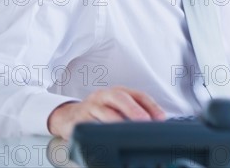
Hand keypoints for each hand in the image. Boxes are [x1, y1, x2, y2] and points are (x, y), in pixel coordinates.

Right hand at [47, 86, 166, 139]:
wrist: (68, 116)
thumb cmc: (99, 112)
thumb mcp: (116, 108)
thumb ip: (134, 113)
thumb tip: (155, 124)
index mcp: (118, 92)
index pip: (138, 95)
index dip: (151, 105)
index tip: (161, 118)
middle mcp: (105, 95)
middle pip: (120, 98)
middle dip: (134, 109)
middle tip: (145, 121)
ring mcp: (91, 106)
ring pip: (105, 111)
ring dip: (118, 122)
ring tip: (129, 131)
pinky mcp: (79, 120)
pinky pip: (89, 124)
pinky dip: (99, 130)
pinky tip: (107, 137)